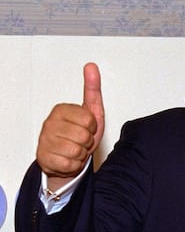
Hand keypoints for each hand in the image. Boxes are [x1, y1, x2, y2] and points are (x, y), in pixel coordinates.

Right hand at [37, 63, 104, 184]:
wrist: (67, 158)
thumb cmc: (80, 134)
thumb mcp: (91, 111)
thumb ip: (92, 89)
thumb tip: (91, 66)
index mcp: (61, 110)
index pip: (89, 120)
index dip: (92, 127)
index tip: (86, 127)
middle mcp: (50, 123)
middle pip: (84, 136)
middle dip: (87, 142)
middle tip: (81, 140)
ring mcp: (45, 141)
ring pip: (77, 150)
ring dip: (81, 154)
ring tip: (75, 149)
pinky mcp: (44, 158)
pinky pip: (70, 164)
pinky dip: (74, 164)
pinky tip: (68, 159)